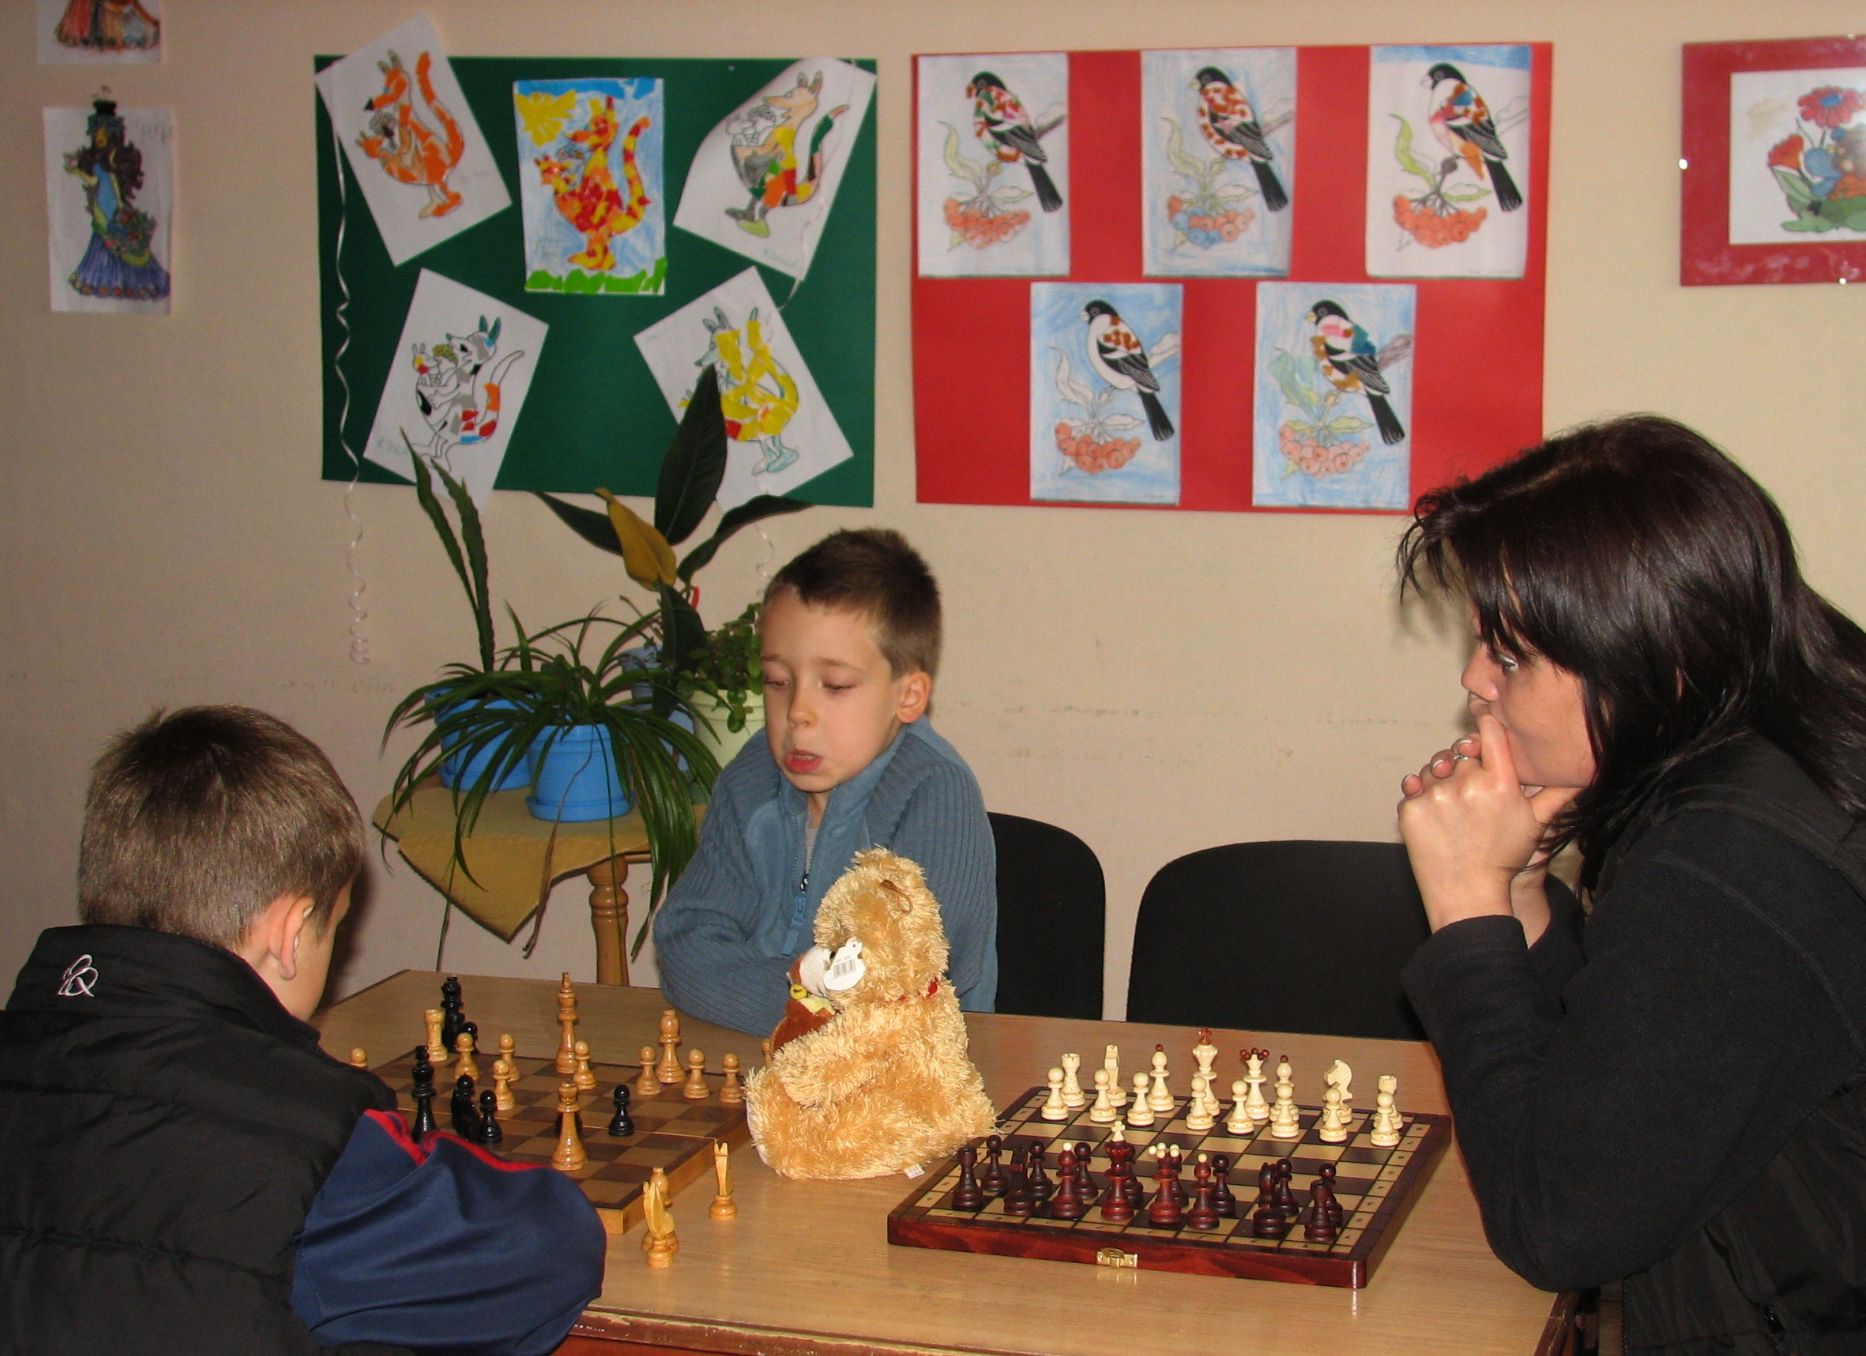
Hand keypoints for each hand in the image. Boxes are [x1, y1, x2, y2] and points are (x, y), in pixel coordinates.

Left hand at [1397, 713, 1578, 936]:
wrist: (1468, 894)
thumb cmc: (1505, 857)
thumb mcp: (1537, 823)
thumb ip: (1557, 792)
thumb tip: (1585, 771)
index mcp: (1501, 782)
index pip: (1489, 731)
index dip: (1485, 724)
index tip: (1483, 726)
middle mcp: (1468, 783)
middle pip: (1461, 751)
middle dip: (1464, 765)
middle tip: (1471, 792)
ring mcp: (1436, 795)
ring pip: (1434, 768)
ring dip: (1440, 781)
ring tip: (1454, 810)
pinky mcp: (1412, 808)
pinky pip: (1413, 788)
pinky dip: (1421, 798)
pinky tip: (1436, 818)